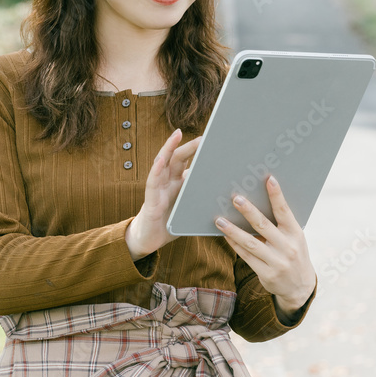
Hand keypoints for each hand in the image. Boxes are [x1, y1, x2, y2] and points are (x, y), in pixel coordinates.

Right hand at [125, 128, 201, 258]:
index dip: (198, 151)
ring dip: (169, 148)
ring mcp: (158, 189)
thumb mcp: (190, 209)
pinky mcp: (151, 200)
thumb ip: (203, 200)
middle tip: (202, 137)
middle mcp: (167, 182)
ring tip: (176, 135)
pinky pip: (153, 182)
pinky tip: (161, 160)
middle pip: (177, 158)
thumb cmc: (171, 223)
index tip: (212, 141)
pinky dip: (156, 169)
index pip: (188, 162)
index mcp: (178, 183)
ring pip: (162, 163)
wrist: (151, 240)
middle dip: (189, 146)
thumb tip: (225, 194)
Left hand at [215, 174, 316, 313]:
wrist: (300, 287)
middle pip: (264, 226)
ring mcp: (277, 262)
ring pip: (251, 243)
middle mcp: (287, 247)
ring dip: (233, 230)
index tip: (269, 179)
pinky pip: (246, 256)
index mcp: (296, 234)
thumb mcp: (295, 239)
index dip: (277, 195)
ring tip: (219, 220)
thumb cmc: (293, 254)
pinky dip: (234, 244)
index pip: (285, 212)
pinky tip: (225, 235)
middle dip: (248, 211)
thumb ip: (280, 225)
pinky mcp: (266, 274)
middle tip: (235, 198)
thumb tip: (256, 204)